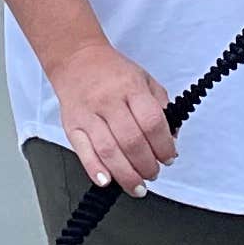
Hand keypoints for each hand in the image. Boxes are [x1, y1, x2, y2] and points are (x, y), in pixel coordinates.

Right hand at [50, 39, 176, 194]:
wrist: (76, 58)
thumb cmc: (113, 72)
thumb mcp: (145, 79)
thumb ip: (161, 107)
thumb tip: (171, 139)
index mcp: (131, 87)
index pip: (152, 122)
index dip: (164, 146)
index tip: (169, 157)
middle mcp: (109, 101)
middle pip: (132, 141)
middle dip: (147, 165)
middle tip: (153, 173)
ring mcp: (88, 114)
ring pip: (108, 151)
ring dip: (126, 174)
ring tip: (137, 186)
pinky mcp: (71, 125)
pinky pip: (83, 151)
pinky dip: (95, 169)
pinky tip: (107, 181)